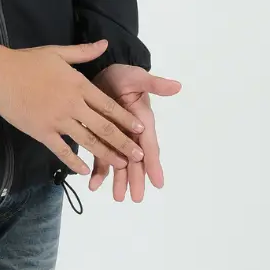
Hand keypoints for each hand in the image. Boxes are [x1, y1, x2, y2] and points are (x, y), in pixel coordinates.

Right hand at [0, 39, 145, 175]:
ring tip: (120, 165)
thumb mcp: (58, 52)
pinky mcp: (42, 132)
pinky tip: (84, 170)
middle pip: (104, 127)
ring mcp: (57, 121)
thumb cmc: (28, 61)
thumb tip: (104, 43)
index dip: (126, 119)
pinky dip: (74, 162)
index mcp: (78, 85)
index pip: (108, 105)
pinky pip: (62, 150)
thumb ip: (84, 51)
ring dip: (106, 154)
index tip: (141, 130)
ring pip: (87, 141)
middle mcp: (72, 105)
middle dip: (124, 142)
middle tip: (139, 156)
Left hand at [87, 64, 181, 200]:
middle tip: (136, 198)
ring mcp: (116, 137)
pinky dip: (98, 171)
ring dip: (119, 179)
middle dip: (136, 178)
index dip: (153, 163)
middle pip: (135, 159)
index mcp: (142, 121)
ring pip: (119, 162)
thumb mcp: (137, 78)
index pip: (149, 144)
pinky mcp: (101, 137)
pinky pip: (100, 156)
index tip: (158, 182)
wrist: (103, 72)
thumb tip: (177, 86)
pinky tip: (93, 185)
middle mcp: (131, 133)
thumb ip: (153, 84)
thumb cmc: (123, 76)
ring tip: (118, 197)